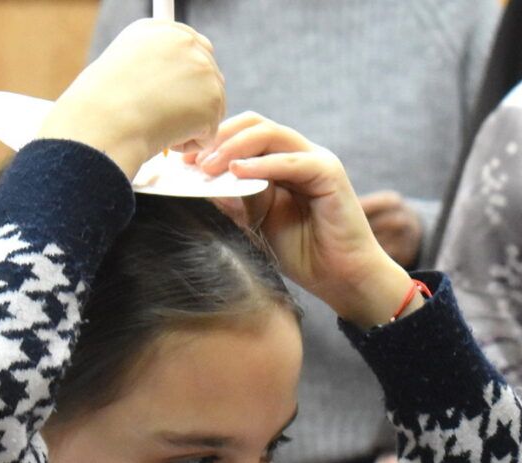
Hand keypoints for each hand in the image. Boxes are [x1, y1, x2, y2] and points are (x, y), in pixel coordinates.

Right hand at [39, 19, 224, 179]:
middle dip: (189, 104)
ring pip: (209, 108)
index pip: (192, 49)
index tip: (164, 96)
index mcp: (158, 30)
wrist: (103, 124)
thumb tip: (173, 89)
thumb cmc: (99, 109)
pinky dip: (186, 144)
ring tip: (153, 124)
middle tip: (154, 115)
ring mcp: (203, 69)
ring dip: (186, 125)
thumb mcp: (121, 72)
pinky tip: (162, 135)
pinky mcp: (213, 99)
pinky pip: (208, 135)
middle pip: (208, 78)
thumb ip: (153, 69)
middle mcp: (184, 41)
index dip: (183, 80)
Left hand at [194, 113, 420, 328]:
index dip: (212, 143)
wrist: (340, 278)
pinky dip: (262, 164)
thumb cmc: (302, 254)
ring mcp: (315, 160)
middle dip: (218, 138)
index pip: (243, 135)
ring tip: (208, 166)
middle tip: (191, 161)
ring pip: (270, 135)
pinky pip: (291, 160)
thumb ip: (235, 201)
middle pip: (254, 125)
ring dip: (234, 148)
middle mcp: (298, 154)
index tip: (181, 163)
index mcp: (280, 163)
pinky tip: (237, 172)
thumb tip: (199, 184)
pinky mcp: (329, 173)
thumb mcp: (256, 223)